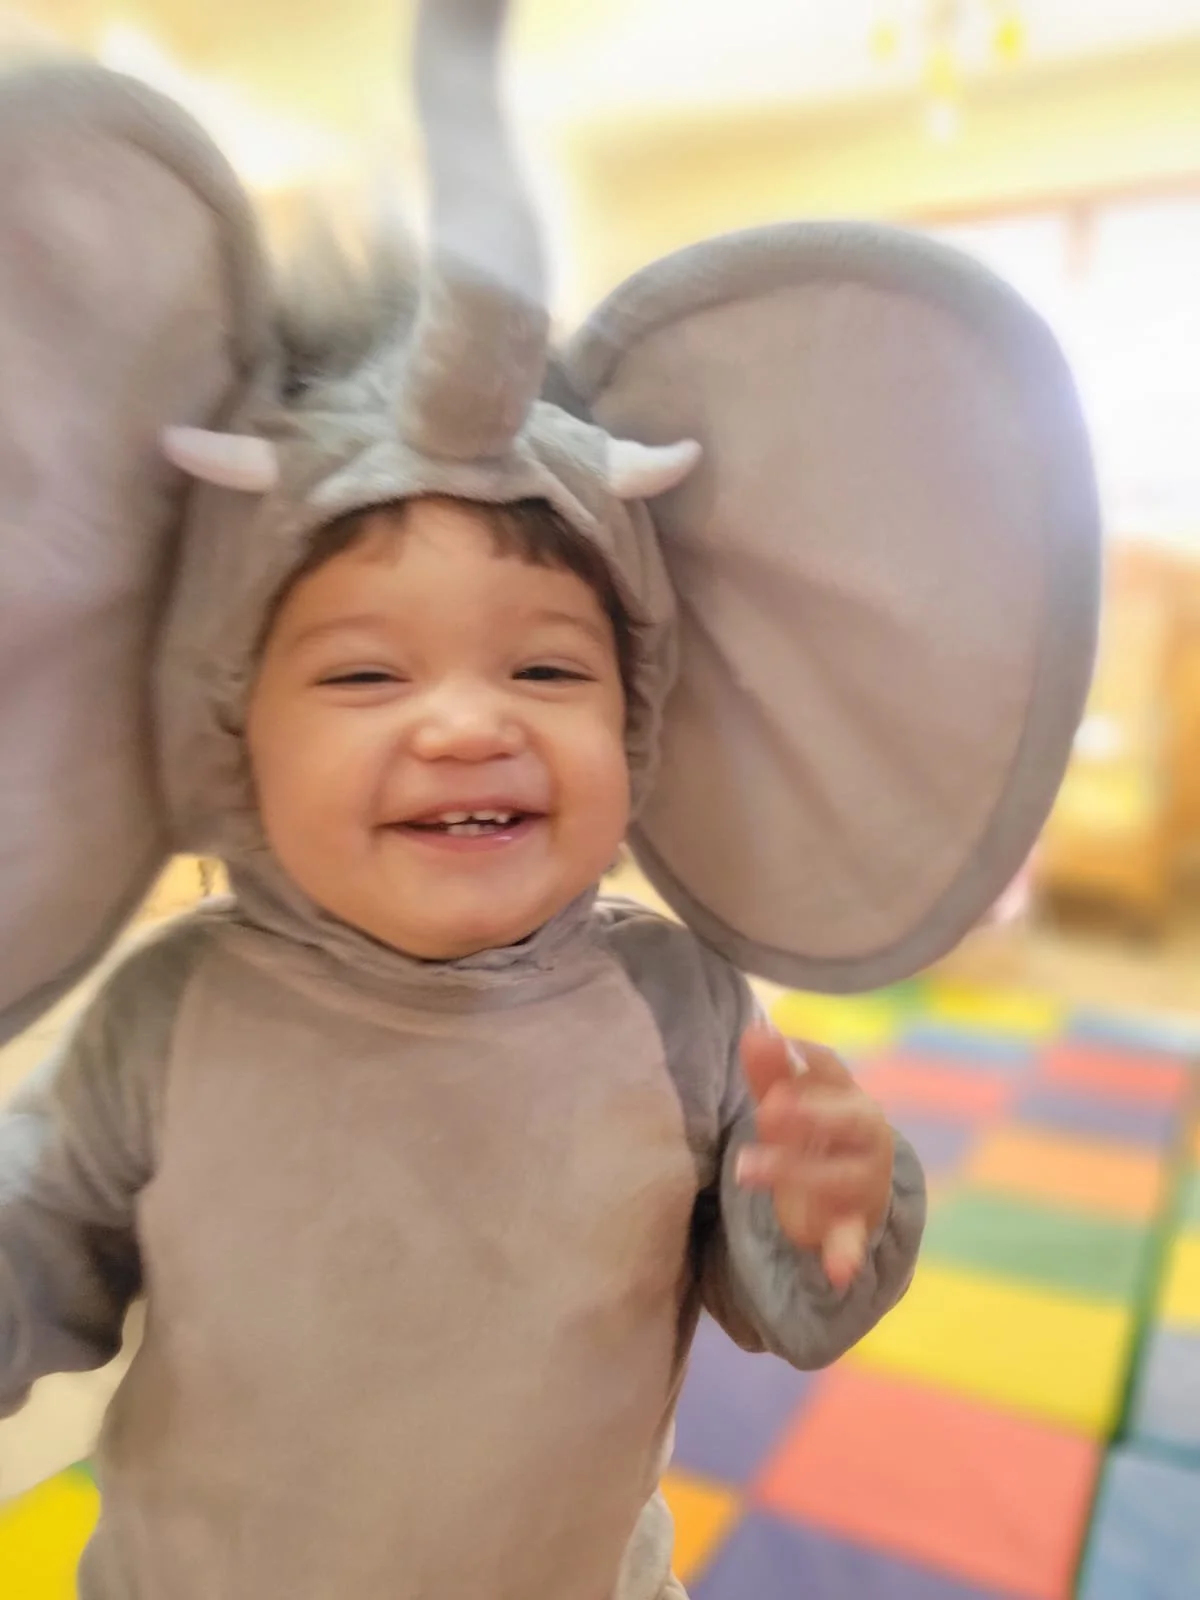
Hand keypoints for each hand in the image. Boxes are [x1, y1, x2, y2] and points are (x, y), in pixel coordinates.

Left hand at [735, 1025, 893, 1289]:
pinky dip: (845, 1255)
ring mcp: (863, 1182)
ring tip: (744, 1170)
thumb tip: (754, 1029)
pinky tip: (837, 1272)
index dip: (810, 1061)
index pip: (835, 1072)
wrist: (853, 1192)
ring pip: (842, 1177)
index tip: (784, 1051)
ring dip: (796, 1172)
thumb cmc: (815, 1131)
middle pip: (848, 1121)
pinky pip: (852, 1239)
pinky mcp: (853, 1225)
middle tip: (766, 1110)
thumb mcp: (789, 1100)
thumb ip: (770, 1068)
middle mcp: (866, 1136)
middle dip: (809, 1114)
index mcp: (849, 1097)